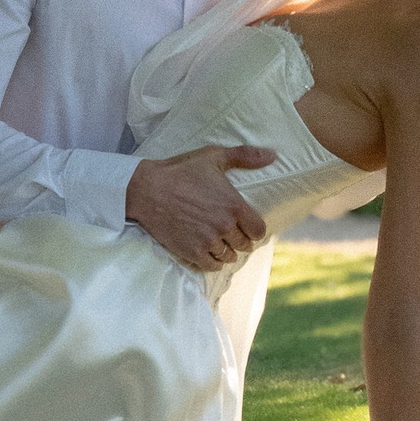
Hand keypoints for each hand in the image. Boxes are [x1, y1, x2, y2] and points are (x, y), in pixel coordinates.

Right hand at [126, 143, 277, 272]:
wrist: (147, 189)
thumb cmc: (180, 171)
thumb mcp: (213, 157)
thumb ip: (245, 156)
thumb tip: (272, 155)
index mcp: (234, 205)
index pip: (259, 230)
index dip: (254, 229)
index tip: (247, 226)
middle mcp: (225, 226)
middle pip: (244, 245)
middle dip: (240, 240)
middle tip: (232, 234)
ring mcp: (208, 241)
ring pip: (228, 256)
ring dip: (227, 251)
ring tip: (220, 244)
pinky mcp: (192, 252)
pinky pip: (212, 266)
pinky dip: (213, 262)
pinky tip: (209, 253)